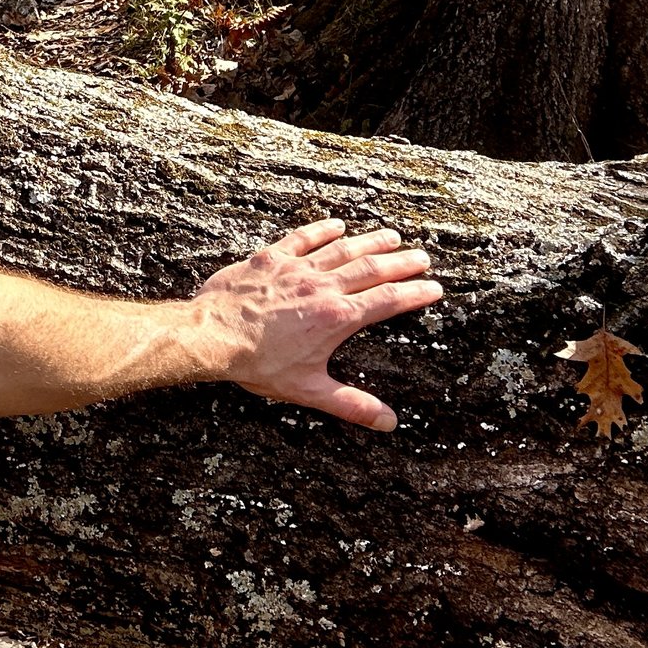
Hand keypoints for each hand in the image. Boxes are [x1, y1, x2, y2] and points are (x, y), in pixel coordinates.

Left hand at [190, 218, 441, 430]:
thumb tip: (389, 422)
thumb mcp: (309, 391)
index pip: (388, 301)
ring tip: (392, 236)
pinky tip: (337, 224)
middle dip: (402, 262)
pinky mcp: (271, 258)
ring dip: (370, 241)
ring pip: (342, 249)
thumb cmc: (258, 365)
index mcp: (337, 318)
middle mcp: (322, 287)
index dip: (415, 293)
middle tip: (423, 257)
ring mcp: (297, 269)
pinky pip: (302, 238)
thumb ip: (351, 405)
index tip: (435, 287)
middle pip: (372, 269)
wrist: (212, 336)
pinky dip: (322, 230)